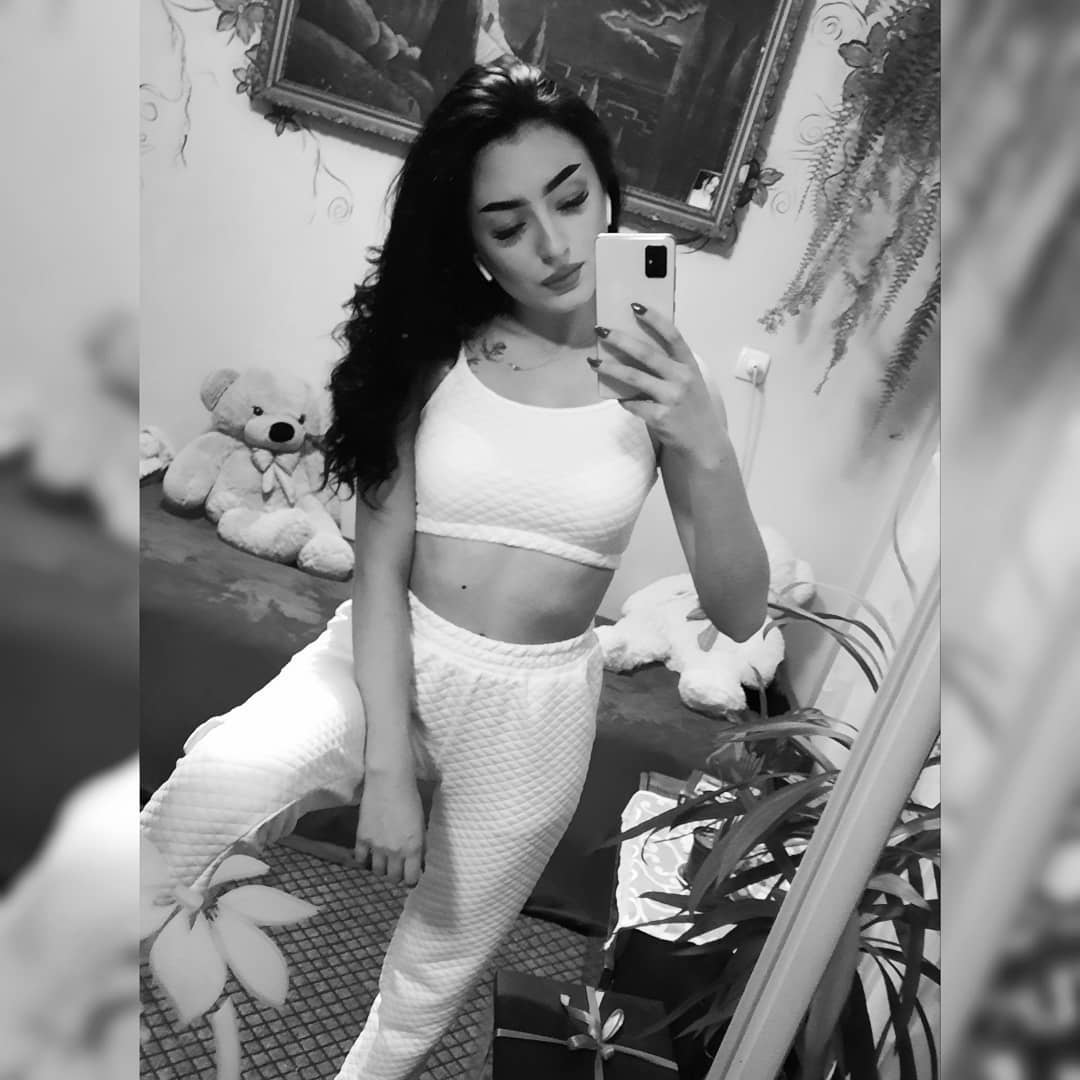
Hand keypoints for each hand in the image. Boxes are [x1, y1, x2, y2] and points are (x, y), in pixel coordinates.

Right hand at [355, 770, 425, 886]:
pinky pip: (360, 859)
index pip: (411, 879)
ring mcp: (376, 847)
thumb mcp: (420, 823)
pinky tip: (368, 853)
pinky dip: (364, 859)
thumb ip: (420, 844)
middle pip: (393, 878)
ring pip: (377, 871)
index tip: (411, 877)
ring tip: (384, 860)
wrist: (389, 782)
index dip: (412, 880)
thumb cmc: (411, 799)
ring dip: (382, 868)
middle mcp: (394, 852)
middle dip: (397, 876)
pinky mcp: (361, 838)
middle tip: (398, 868)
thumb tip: (419, 861)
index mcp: (412, 848)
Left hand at [593, 303, 728, 462]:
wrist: (704, 442)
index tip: (635, 306)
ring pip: (634, 378)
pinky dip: (623, 400)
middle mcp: (682, 379)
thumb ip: (669, 367)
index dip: (654, 319)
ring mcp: (671, 398)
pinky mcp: (660, 417)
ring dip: (610, 368)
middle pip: (646, 353)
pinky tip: (617, 397)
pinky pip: (633, 404)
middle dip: (620, 340)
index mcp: (689, 366)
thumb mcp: (689, 382)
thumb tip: (632, 351)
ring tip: (593, 362)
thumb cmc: (692, 408)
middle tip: (601, 330)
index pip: (672, 336)